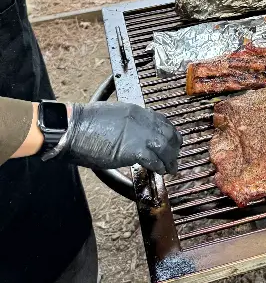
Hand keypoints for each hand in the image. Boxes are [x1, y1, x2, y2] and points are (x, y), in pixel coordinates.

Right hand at [55, 102, 181, 174]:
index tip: (171, 141)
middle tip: (174, 157)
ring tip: (170, 168)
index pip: (162, 121)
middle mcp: (142, 121)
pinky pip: (154, 160)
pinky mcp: (134, 150)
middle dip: (174, 146)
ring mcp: (140, 135)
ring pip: (165, 147)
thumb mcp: (114, 115)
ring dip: (170, 159)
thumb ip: (128, 123)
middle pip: (168, 133)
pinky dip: (159, 166)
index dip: (169, 132)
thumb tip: (132, 134)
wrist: (75, 129)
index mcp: (137, 111)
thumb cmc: (86, 123)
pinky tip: (159, 171)